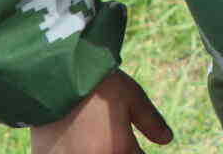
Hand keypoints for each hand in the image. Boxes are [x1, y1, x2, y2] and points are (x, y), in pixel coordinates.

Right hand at [30, 70, 170, 152]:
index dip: (136, 150)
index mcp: (120, 151)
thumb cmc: (99, 84)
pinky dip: (70, 151)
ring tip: (88, 135)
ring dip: (93, 149)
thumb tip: (167, 139)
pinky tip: (70, 139)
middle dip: (114, 149)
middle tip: (107, 133)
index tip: (131, 140)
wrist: (55, 76)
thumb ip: (151, 122)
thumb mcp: (133, 97)